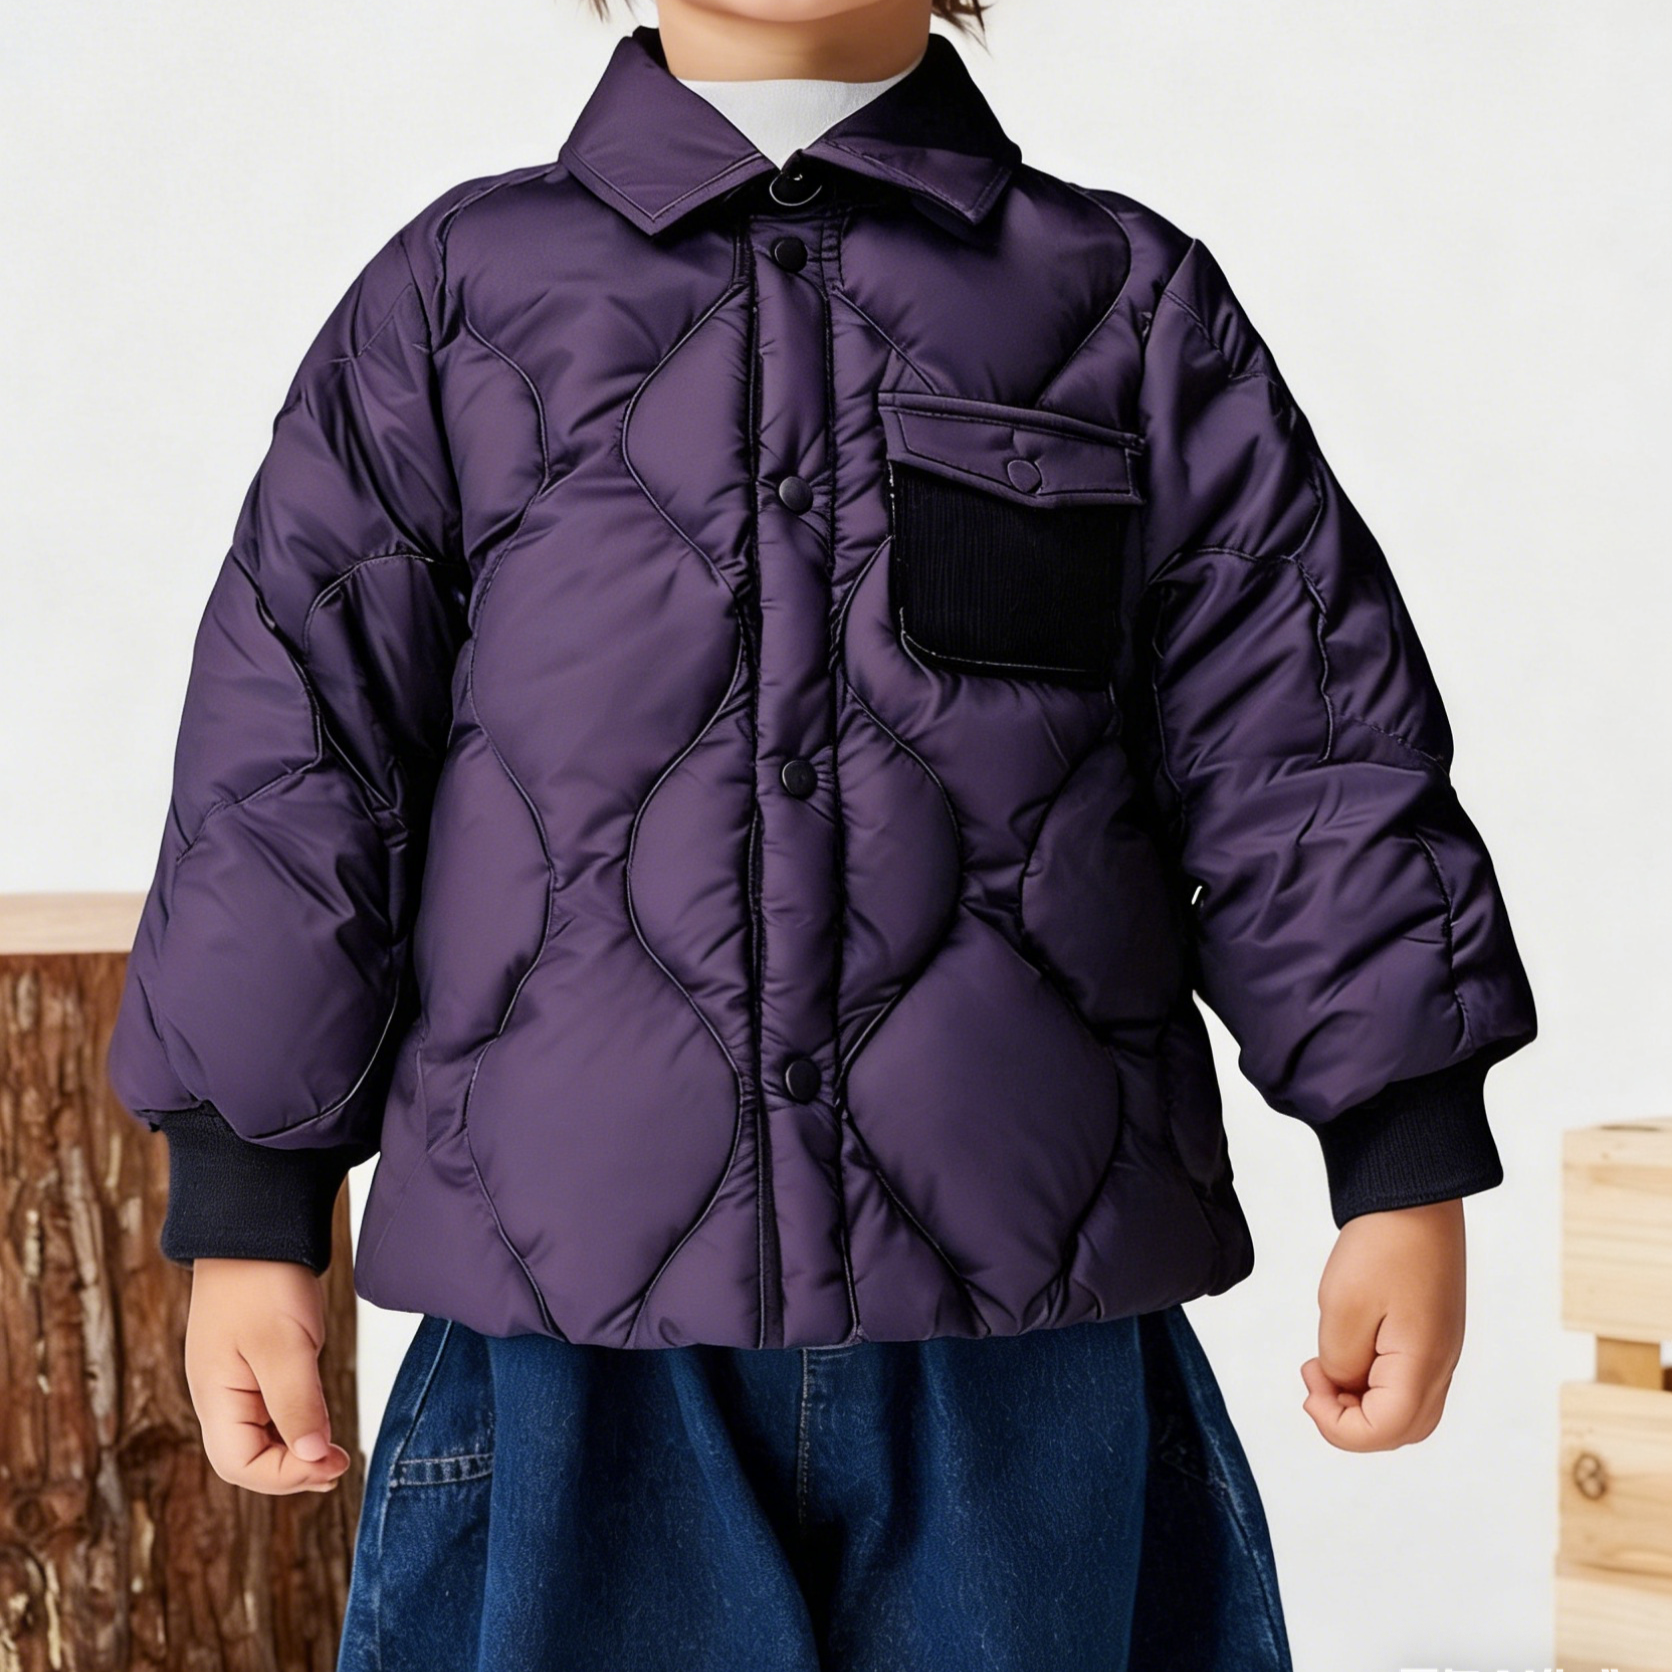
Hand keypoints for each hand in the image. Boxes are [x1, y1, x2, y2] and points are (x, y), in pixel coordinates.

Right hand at [184, 1257, 353, 1492]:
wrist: (257, 1228)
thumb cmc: (263, 1280)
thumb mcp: (284, 1346)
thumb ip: (297, 1403)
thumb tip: (314, 1458)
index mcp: (215, 1397)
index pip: (239, 1464)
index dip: (284, 1475)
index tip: (331, 1463)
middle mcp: (220, 1396)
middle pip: (247, 1458)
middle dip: (291, 1471)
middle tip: (338, 1466)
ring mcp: (236, 1381)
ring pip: (260, 1437)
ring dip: (295, 1452)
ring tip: (334, 1455)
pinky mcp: (254, 1365)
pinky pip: (269, 1412)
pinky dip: (295, 1426)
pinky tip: (319, 1425)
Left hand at [1300, 1197, 1466, 1450]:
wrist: (1415, 1199)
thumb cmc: (1382, 1246)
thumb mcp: (1342, 1307)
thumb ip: (1340, 1362)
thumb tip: (1342, 1386)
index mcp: (1422, 1364)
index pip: (1385, 1431)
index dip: (1338, 1426)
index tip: (1309, 1387)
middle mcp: (1440, 1366)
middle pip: (1401, 1430)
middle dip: (1351, 1422)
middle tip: (1315, 1382)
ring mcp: (1440, 1351)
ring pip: (1406, 1410)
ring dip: (1362, 1402)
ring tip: (1325, 1365)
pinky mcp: (1432, 1335)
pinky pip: (1406, 1380)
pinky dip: (1373, 1381)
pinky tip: (1347, 1348)